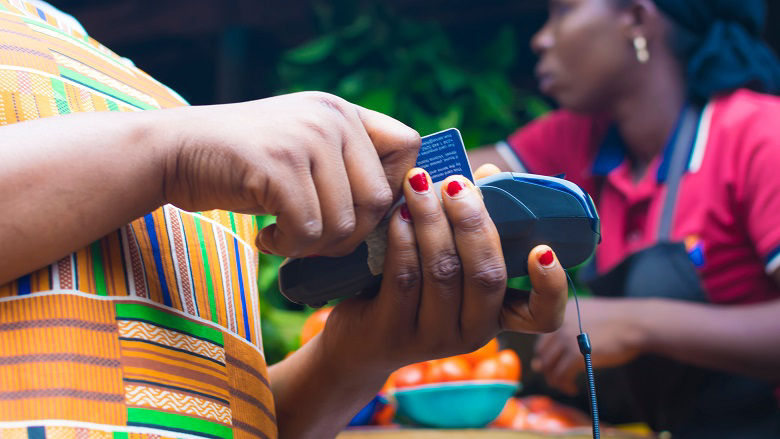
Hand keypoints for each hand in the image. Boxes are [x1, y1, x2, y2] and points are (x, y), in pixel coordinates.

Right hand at [161, 91, 420, 256]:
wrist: (172, 152)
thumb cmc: (243, 164)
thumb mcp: (302, 147)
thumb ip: (345, 165)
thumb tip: (396, 213)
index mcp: (342, 112)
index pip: (408, 147)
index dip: (395, 188)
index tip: (360, 210)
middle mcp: (330, 118)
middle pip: (378, 198)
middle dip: (351, 235)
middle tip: (315, 239)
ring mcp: (304, 138)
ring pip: (344, 223)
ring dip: (315, 245)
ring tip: (286, 237)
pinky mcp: (278, 166)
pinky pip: (308, 231)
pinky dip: (288, 248)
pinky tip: (267, 238)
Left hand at [318, 167, 568, 378]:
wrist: (358, 339)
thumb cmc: (414, 285)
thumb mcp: (448, 259)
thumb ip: (473, 220)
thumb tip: (488, 172)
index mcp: (497, 315)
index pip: (542, 317)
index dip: (551, 286)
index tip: (542, 248)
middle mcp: (472, 334)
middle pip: (485, 276)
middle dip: (472, 222)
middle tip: (456, 184)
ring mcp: (433, 339)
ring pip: (442, 272)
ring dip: (431, 220)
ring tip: (417, 183)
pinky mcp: (393, 335)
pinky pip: (404, 279)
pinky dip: (403, 240)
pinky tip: (398, 213)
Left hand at [532, 297, 645, 394]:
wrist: (636, 323)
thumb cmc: (618, 321)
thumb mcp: (588, 316)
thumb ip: (569, 330)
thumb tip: (547, 355)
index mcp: (560, 311)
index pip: (542, 337)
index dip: (547, 355)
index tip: (555, 365)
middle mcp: (558, 323)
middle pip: (542, 353)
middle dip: (548, 369)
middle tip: (559, 378)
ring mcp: (565, 339)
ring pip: (548, 367)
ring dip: (555, 380)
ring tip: (567, 386)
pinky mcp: (575, 355)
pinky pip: (560, 376)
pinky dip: (564, 385)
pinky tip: (573, 388)